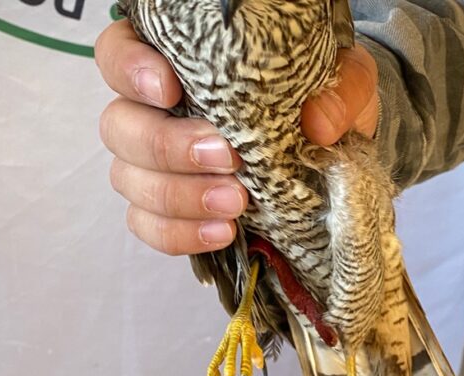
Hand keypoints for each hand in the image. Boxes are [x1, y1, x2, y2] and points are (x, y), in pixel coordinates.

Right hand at [96, 20, 378, 254]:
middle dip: (166, 147)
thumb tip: (319, 122)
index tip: (170, 90)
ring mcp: (156, 165)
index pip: (119, 53)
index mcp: (177, 63)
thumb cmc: (321, 100)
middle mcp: (154, 111)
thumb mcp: (344, 82)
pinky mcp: (170, 210)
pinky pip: (148, 226)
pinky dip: (180, 234)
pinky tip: (222, 233)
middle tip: (227, 159)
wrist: (328, 152)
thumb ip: (340, 90)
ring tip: (235, 205)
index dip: (130, 70)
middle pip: (119, 125)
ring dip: (178, 197)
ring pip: (128, 180)